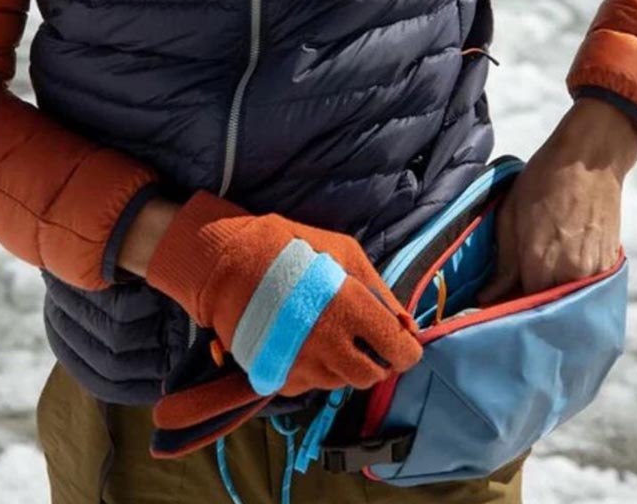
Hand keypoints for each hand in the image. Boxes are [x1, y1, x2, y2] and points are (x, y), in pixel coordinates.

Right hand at [145, 191, 420, 407]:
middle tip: (363, 338)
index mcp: (351, 310)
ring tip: (327, 333)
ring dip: (343, 364)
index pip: (400, 352)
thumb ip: (380, 289)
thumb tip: (407, 324)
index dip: (405, 348)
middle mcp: (330, 345)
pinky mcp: (280, 378)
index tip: (398, 340)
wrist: (229, 264)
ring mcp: (303, 366)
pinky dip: (315, 370)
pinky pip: (311, 385)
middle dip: (376, 360)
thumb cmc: (293, 250)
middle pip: (373, 376)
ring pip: (342, 382)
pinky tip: (303, 342)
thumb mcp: (344, 252)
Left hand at [477, 98, 636, 303]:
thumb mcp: (511, 215)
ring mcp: (594, 273)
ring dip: (549, 305)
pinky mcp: (609, 267)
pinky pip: (585, 292)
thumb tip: (487, 297)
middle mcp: (570, 274)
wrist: (590, 159)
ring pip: (567, 304)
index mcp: (540, 261)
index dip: (504, 311)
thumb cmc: (542, 180)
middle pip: (545, 310)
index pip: (519, 306)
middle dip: (526, 314)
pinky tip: (556, 283)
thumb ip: (504, 262)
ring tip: (531, 297)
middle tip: (508, 308)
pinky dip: (570, 292)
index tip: (489, 312)